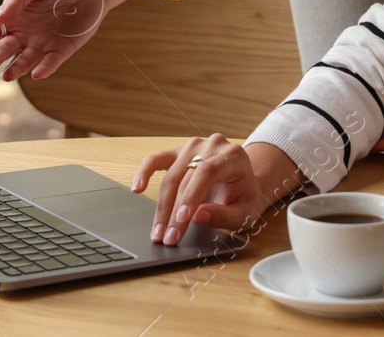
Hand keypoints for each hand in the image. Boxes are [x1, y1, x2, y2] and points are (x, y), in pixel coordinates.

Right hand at [0, 0, 105, 80]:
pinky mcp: (61, 51)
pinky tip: (39, 73)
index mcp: (10, 17)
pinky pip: (50, 63)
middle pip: (0, 49)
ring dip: (16, 68)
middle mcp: (21, 35)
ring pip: (23, 61)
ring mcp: (40, 44)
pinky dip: (44, 69)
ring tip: (9, 75)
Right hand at [131, 135, 286, 245]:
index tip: (182, 220)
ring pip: (171, 175)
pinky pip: (157, 159)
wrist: (245, 183)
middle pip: (186, 177)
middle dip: (174, 211)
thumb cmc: (245, 199)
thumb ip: (224, 214)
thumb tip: (199, 216)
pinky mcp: (178, 152)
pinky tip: (138, 188)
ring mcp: (193, 146)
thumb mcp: (244, 212)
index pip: (207, 172)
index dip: (192, 195)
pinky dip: (144, 172)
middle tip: (168, 238)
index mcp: (233, 156)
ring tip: (158, 231)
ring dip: (162, 206)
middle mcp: (212, 145)